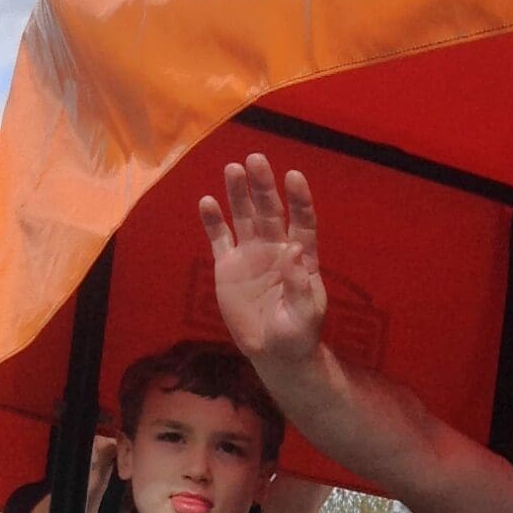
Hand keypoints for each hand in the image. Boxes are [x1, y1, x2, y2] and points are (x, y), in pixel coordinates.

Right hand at [200, 155, 326, 366]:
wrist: (274, 352)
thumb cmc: (297, 334)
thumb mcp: (305, 314)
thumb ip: (300, 284)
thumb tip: (296, 250)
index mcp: (301, 257)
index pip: (302, 221)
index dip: (299, 200)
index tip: (293, 176)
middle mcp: (276, 248)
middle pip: (269, 211)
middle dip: (263, 186)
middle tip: (255, 160)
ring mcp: (251, 254)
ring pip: (244, 217)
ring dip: (238, 193)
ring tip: (233, 169)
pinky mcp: (228, 266)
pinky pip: (220, 238)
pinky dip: (213, 221)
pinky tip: (207, 202)